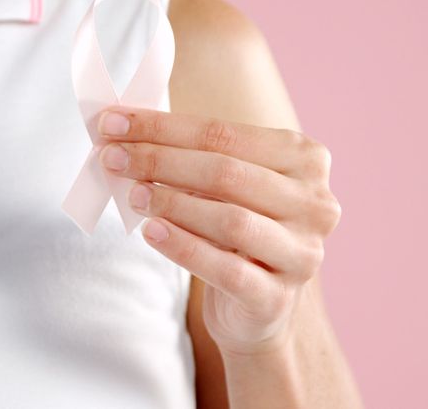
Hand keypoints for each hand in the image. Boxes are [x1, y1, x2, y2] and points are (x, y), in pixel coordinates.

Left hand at [96, 106, 341, 355]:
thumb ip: (188, 154)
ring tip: (131, 193)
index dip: (164, 127)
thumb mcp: (224, 183)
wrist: (256, 305)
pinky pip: (226, 270)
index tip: (113, 123)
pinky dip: (184, 248)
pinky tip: (152, 233)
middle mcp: (315, 203)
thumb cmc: (235, 227)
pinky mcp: (277, 297)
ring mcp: (302, 253)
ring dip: (171, 202)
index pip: (225, 134)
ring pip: (230, 220)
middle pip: (227, 172)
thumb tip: (123, 130)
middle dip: (160, 160)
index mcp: (305, 159)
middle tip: (112, 157)